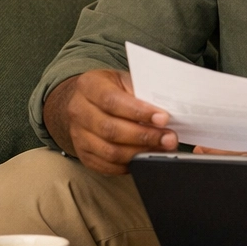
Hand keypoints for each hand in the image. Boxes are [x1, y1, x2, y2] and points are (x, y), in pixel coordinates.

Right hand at [42, 69, 177, 174]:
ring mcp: (77, 134)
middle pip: (111, 129)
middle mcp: (78, 110)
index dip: (140, 112)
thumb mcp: (126, 80)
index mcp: (89, 85)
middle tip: (169, 138)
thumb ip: (142, 93)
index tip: (163, 119)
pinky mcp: (83, 153)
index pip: (113, 101)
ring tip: (161, 148)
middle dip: (144, 136)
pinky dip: (128, 164)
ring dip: (139, 153)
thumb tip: (168, 109)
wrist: (87, 100)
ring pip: (109, 151)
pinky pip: (106, 165)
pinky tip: (144, 158)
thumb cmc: (113, 88)